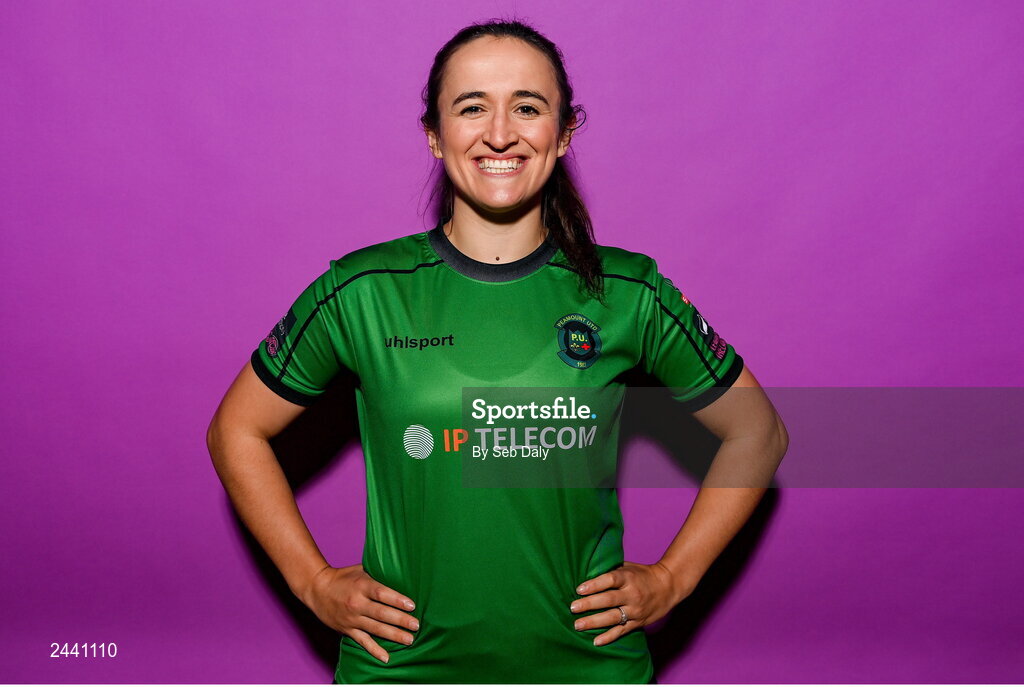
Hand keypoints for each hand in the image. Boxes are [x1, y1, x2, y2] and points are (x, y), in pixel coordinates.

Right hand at [301, 564, 418, 663]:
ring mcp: (352, 618)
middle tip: (416, 625)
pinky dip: (374, 650)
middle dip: (400, 620)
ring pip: (375, 629)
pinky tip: (386, 657)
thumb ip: (378, 573)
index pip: (382, 593)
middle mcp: (357, 603)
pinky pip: (363, 641)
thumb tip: (401, 571)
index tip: (412, 605)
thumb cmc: (343, 577)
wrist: (317, 589)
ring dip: (394, 635)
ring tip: (409, 639)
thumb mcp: (360, 569)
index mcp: (361, 586)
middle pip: (381, 613)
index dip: (397, 600)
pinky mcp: (347, 630)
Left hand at [570, 561, 689, 645]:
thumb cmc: (643, 574)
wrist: (669, 586)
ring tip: (578, 625)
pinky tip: (596, 641)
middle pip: (608, 600)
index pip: (609, 580)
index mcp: (628, 578)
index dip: (594, 584)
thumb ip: (610, 570)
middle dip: (589, 604)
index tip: (579, 589)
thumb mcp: (628, 567)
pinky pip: (622, 631)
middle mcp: (632, 594)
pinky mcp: (638, 622)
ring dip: (594, 622)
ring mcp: (635, 610)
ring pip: (613, 617)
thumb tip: (586, 571)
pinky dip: (609, 637)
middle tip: (572, 608)